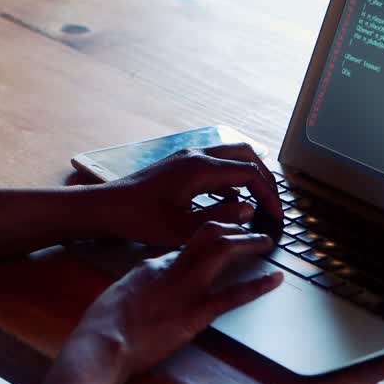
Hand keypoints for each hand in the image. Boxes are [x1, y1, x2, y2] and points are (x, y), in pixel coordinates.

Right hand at [75, 222, 283, 378]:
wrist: (104, 341)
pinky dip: (258, 285)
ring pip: (223, 251)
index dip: (207, 236)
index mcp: (154, 263)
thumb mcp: (122, 292)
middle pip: (208, 234)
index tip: (220, 234)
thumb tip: (151, 281)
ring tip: (266, 242)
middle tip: (248, 227)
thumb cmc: (105, 322)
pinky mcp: (197, 313)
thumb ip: (142, 283)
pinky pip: (234, 295)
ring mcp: (187, 288)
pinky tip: (274, 279)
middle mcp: (174, 267)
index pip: (186, 243)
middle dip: (231, 226)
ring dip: (248, 243)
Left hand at [94, 143, 283, 246]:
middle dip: (264, 179)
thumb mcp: (182, 229)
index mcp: (200, 169)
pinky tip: (230, 203)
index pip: (249, 173)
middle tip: (273, 204)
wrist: (107, 207)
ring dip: (248, 176)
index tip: (276, 216)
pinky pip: (216, 164)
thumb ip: (220, 219)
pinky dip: (230, 179)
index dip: (268, 194)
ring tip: (257, 203)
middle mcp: (197, 155)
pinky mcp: (181, 163)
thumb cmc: (140, 219)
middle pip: (245, 155)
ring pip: (231, 156)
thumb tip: (250, 210)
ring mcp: (188, 156)